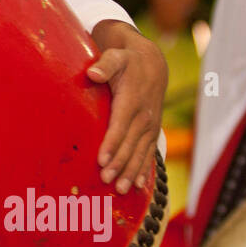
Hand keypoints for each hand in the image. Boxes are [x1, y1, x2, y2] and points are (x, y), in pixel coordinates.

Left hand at [87, 20, 167, 193]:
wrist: (152, 63)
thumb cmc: (127, 61)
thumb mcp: (116, 57)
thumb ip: (105, 65)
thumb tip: (93, 73)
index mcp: (132, 100)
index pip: (120, 125)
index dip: (111, 143)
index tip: (101, 160)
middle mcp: (144, 115)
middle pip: (130, 143)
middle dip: (119, 163)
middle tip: (107, 180)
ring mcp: (150, 125)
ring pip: (141, 152)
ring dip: (131, 171)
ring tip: (122, 189)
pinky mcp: (152, 131)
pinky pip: (149, 153)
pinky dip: (144, 169)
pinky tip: (139, 186)